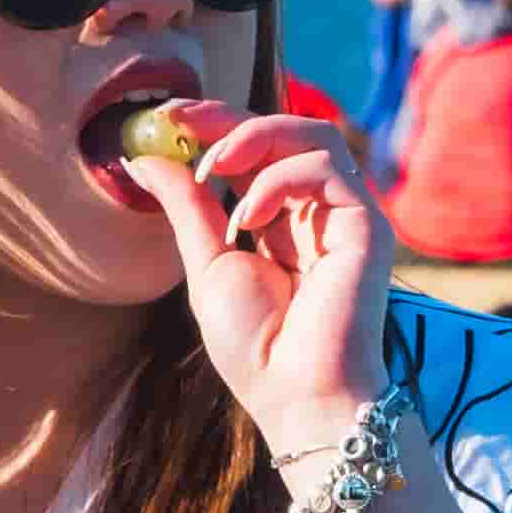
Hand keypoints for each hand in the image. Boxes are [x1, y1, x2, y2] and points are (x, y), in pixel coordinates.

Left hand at [124, 106, 392, 453]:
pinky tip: (248, 215)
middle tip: (181, 119)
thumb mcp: (208, 264)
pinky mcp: (367, 225)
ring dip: (255, 136)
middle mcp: (317, 213)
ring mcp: (346, 217)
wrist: (297, 395)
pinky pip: (327, 168)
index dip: (216, 125)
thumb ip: (187, 207)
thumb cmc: (256, 347)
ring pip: (315, 135)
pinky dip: (278, 178)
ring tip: (214, 166)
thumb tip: (144, 159)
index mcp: (282, 222)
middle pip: (286, 132)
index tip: (168, 117)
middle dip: (229, 117)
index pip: (257, 153)